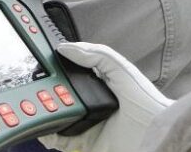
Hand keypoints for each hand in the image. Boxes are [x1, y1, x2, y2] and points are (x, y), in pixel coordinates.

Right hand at [40, 42, 173, 151]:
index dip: (58, 68)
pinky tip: (44, 126)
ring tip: (34, 105)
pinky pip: (60, 140)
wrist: (157, 136)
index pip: (73, 73)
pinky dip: (49, 133)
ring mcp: (87, 125)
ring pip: (57, 117)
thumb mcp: (122, 70)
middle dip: (47, 91)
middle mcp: (92, 104)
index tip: (42, 62)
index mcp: (100, 84)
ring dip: (45, 112)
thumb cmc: (149, 104)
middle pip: (61, 96)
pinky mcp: (85, 144)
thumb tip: (67, 47)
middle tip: (33, 86)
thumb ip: (98, 55)